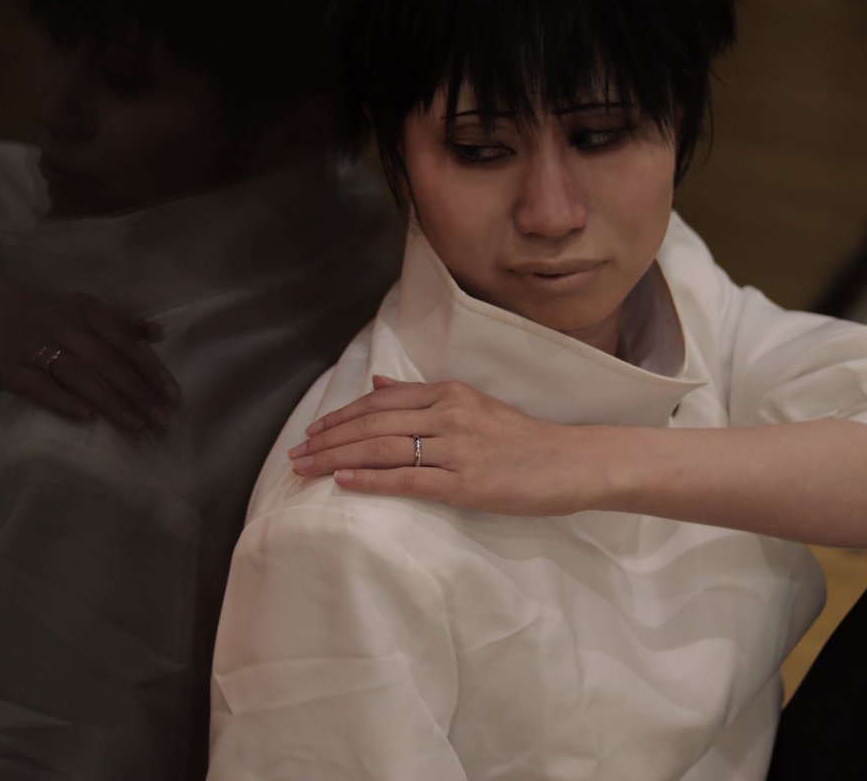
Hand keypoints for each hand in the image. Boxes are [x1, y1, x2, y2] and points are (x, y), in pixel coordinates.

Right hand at [0, 290, 180, 429]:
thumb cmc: (44, 316)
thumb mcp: (80, 310)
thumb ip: (118, 322)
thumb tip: (156, 332)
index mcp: (82, 310)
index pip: (123, 341)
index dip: (149, 368)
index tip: (172, 395)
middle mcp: (61, 326)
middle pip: (106, 361)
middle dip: (137, 391)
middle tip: (162, 418)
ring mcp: (33, 348)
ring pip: (78, 375)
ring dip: (110, 400)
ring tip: (136, 423)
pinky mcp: (7, 369)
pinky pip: (38, 387)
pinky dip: (63, 400)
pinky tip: (87, 416)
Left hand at [288, 376, 595, 514]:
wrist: (570, 462)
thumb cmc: (522, 440)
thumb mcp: (472, 405)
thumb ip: (423, 396)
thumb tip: (378, 384)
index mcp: (448, 394)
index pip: (379, 403)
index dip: (340, 417)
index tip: (313, 432)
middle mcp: (447, 415)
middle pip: (372, 424)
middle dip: (328, 439)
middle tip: (295, 454)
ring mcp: (455, 449)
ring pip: (382, 449)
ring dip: (337, 458)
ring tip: (306, 469)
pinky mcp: (465, 482)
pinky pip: (407, 480)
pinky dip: (371, 479)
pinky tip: (343, 481)